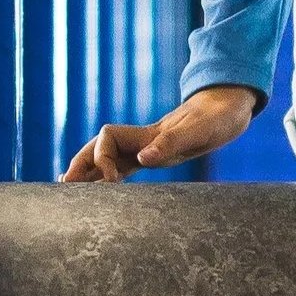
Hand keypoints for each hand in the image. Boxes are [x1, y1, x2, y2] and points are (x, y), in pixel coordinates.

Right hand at [62, 85, 256, 181]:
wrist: (231, 106)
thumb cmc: (220, 116)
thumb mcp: (201, 130)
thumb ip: (172, 142)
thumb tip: (142, 160)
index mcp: (149, 133)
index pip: (108, 138)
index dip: (101, 157)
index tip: (110, 180)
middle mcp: (143, 140)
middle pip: (99, 147)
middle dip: (81, 163)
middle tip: (64, 184)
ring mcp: (148, 147)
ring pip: (109, 158)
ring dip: (90, 170)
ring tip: (69, 189)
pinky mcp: (158, 156)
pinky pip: (126, 166)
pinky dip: (110, 176)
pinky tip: (101, 189)